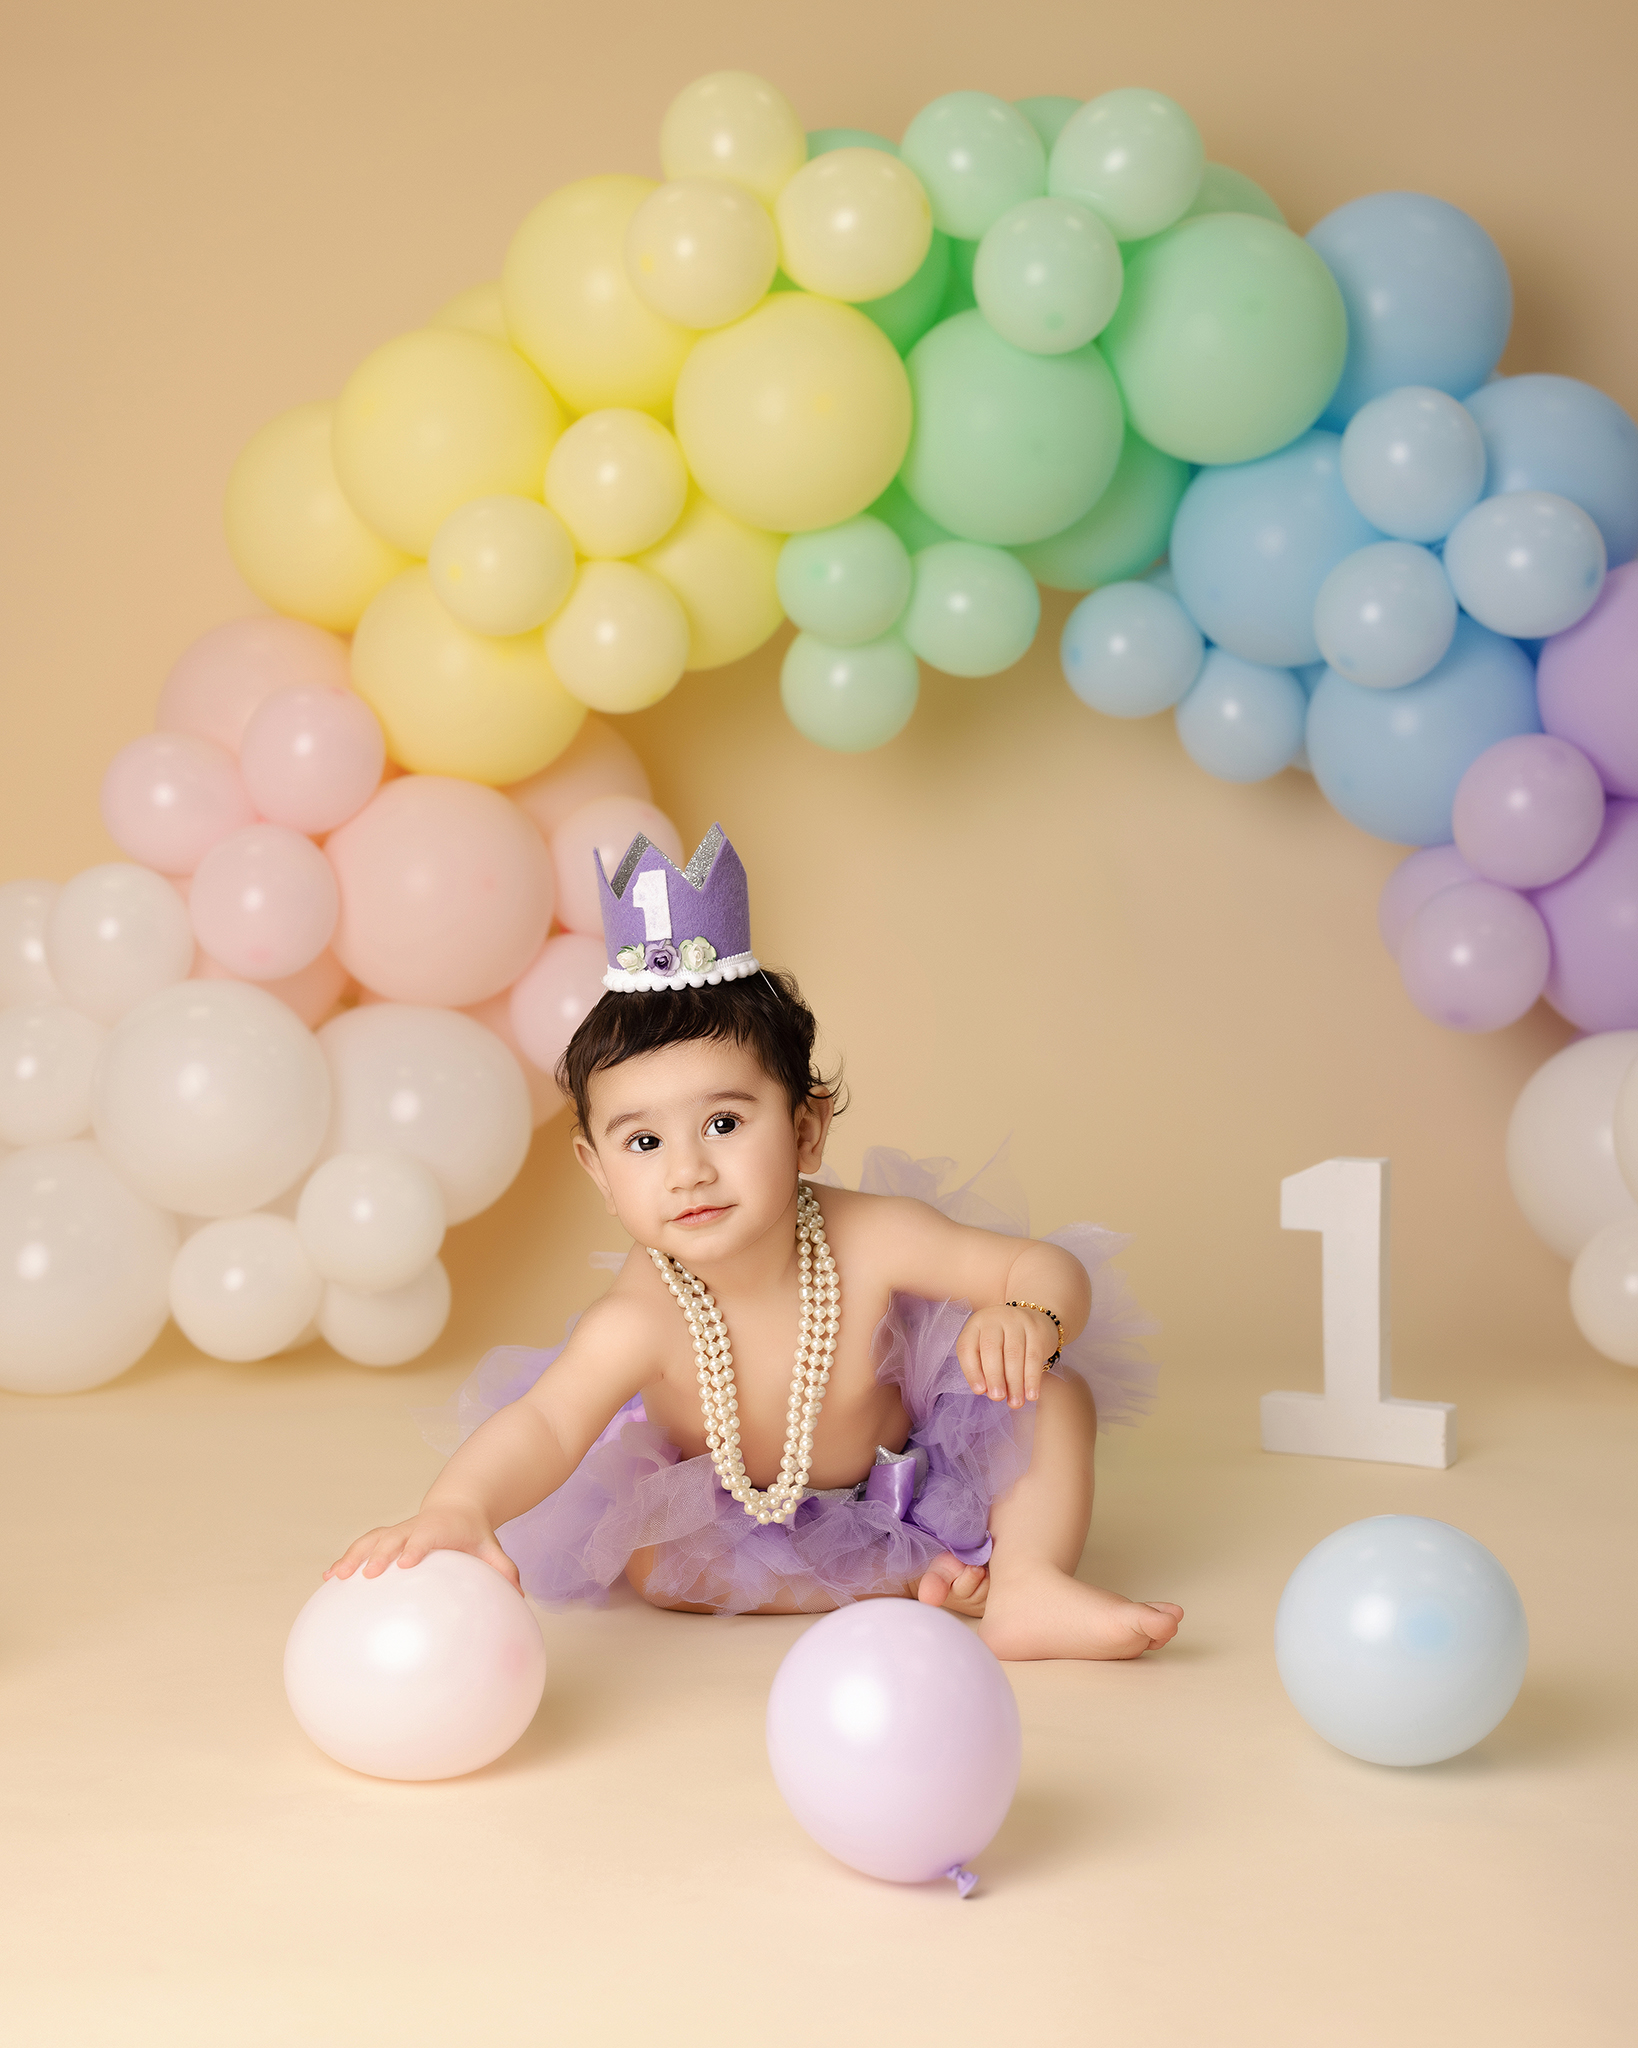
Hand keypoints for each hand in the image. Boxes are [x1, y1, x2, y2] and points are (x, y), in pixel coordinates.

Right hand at [323, 1503, 522, 1594]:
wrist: (458, 1507)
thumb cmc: (474, 1534)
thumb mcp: (491, 1547)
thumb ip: (503, 1568)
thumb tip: (519, 1595)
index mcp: (439, 1529)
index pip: (426, 1537)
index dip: (415, 1547)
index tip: (405, 1563)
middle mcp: (414, 1528)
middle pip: (392, 1538)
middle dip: (378, 1554)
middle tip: (367, 1574)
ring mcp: (398, 1532)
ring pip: (371, 1540)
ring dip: (352, 1556)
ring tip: (335, 1577)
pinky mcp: (386, 1538)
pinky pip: (362, 1547)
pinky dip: (345, 1559)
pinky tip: (327, 1579)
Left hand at [956, 1303, 1058, 1409]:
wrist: (1034, 1317)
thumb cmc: (1003, 1341)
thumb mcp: (985, 1347)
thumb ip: (982, 1367)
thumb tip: (988, 1391)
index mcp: (975, 1324)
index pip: (967, 1347)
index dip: (971, 1372)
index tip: (979, 1391)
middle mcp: (994, 1318)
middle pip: (991, 1348)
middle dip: (994, 1377)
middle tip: (998, 1397)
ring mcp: (1017, 1321)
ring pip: (1014, 1354)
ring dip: (1014, 1383)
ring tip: (1015, 1403)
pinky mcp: (1037, 1329)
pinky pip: (1034, 1357)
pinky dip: (1032, 1379)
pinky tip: (1031, 1395)